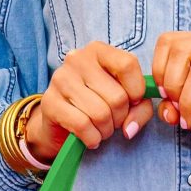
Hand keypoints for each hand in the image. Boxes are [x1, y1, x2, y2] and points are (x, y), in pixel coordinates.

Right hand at [25, 42, 154, 159]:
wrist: (59, 125)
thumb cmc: (97, 108)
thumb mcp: (125, 103)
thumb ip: (140, 109)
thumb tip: (130, 128)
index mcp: (98, 51)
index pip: (128, 65)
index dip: (137, 91)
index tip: (132, 103)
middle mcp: (77, 59)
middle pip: (117, 96)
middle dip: (120, 119)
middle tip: (111, 122)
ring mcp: (61, 79)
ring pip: (100, 114)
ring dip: (105, 131)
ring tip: (100, 130)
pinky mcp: (50, 102)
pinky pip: (83, 126)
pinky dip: (92, 138)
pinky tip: (90, 138)